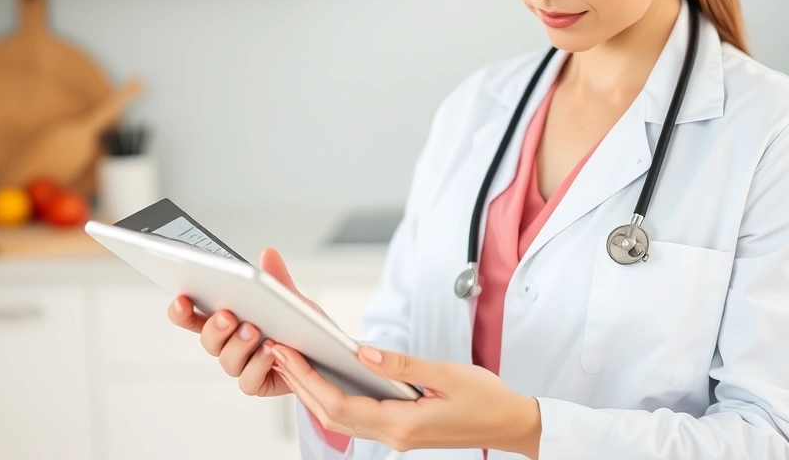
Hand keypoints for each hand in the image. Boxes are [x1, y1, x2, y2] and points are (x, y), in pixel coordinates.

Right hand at [166, 248, 323, 399]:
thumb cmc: (301, 326)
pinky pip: (248, 380)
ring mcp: (242, 365)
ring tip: (254, 330)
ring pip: (227, 359)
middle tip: (227, 314)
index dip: (182, 311)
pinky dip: (258, 365)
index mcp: (228, 321)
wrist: (326, 354)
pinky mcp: (257, 383)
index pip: (195, 317)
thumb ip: (277, 279)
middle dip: (215, 327)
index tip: (181, 299)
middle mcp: (229, 344)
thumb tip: (269, 253)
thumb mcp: (292, 299)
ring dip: (239, 344)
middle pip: (208, 339)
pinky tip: (270, 351)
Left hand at [269, 343, 542, 457]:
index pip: (339, 405)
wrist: (511, 425)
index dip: (307, 379)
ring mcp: (396, 437)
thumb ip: (403, 365)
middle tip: (277, 351)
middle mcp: (393, 436)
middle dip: (300, 384)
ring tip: (294, 361)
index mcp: (402, 424)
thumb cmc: (487, 399)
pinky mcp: (401, 431)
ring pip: (341, 419)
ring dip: (313, 392)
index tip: (287, 354)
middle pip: (330, 415)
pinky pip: (358, 416)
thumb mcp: (447, 374)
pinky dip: (335, 398)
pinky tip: (329, 377)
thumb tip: (362, 353)